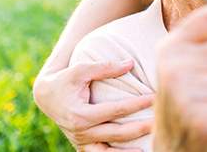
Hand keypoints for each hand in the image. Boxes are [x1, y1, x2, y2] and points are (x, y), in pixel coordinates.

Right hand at [33, 60, 153, 148]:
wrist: (46, 96)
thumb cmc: (66, 79)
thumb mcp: (81, 69)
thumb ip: (105, 67)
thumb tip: (130, 64)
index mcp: (81, 114)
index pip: (116, 110)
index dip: (137, 104)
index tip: (155, 97)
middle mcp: (81, 132)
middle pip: (117, 133)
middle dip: (141, 128)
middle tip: (161, 121)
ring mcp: (82, 141)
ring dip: (129, 151)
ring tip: (151, 147)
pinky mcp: (84, 146)